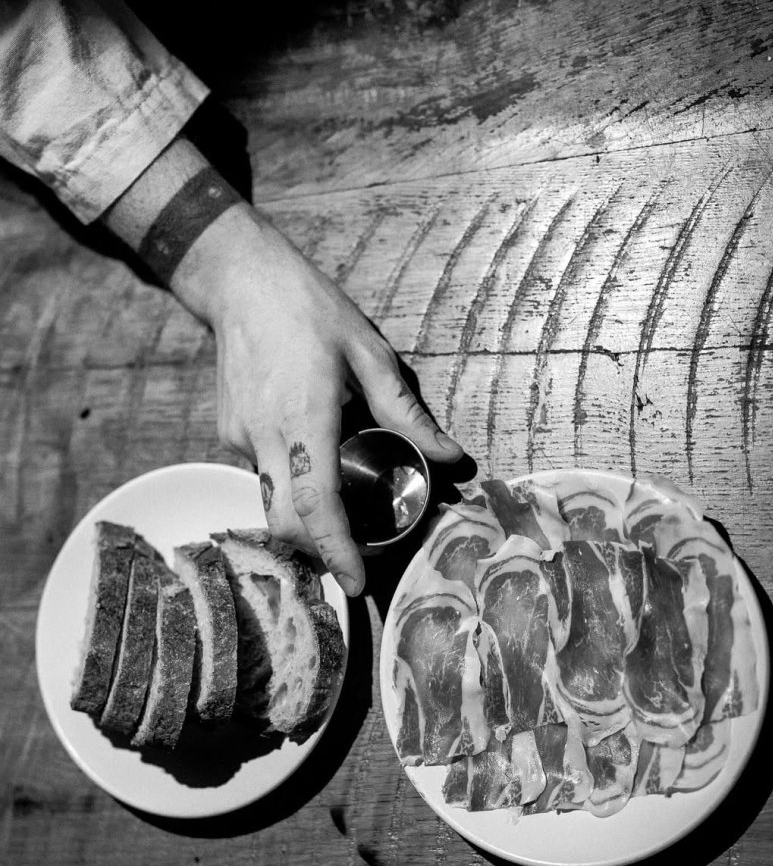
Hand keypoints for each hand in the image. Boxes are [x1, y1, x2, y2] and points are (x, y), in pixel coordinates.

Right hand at [176, 203, 462, 596]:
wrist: (240, 280)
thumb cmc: (310, 309)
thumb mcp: (368, 352)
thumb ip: (405, 412)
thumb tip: (450, 457)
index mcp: (305, 418)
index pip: (315, 505)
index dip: (336, 552)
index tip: (356, 585)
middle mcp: (266, 436)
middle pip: (286, 523)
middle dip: (320, 550)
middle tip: (360, 552)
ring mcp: (240, 437)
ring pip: (272, 502)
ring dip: (306, 517)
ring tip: (345, 501)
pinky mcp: (228, 431)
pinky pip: (263, 473)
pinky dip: (291, 481)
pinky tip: (315, 455)